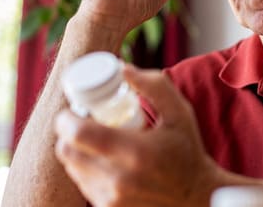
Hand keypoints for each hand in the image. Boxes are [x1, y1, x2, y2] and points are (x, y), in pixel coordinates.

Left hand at [54, 65, 222, 206]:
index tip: (75, 109)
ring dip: (77, 150)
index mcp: (135, 152)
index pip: (77, 134)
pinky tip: (106, 161)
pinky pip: (83, 184)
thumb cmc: (187, 149)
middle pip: (67, 151)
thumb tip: (122, 69)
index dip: (66, 118)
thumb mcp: (180, 112)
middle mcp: (118, 180)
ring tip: (97, 140)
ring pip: (72, 168)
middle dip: (68, 133)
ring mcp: (111, 200)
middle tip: (84, 121)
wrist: (196, 196)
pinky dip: (87, 169)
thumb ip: (154, 86)